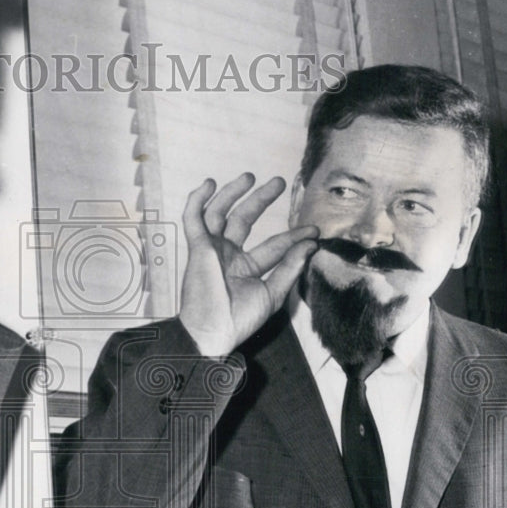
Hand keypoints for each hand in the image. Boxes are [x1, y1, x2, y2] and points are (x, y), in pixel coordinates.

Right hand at [178, 173, 317, 356]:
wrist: (212, 331)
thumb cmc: (239, 319)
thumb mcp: (272, 294)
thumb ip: (290, 268)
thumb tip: (309, 246)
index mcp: (245, 267)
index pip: (273, 245)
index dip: (293, 237)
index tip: (313, 232)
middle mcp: (228, 254)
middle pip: (244, 219)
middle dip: (260, 200)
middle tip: (277, 182)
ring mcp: (211, 249)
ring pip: (219, 213)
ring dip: (232, 193)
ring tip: (250, 176)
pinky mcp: (197, 247)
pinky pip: (193, 218)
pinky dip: (197, 200)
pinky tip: (209, 184)